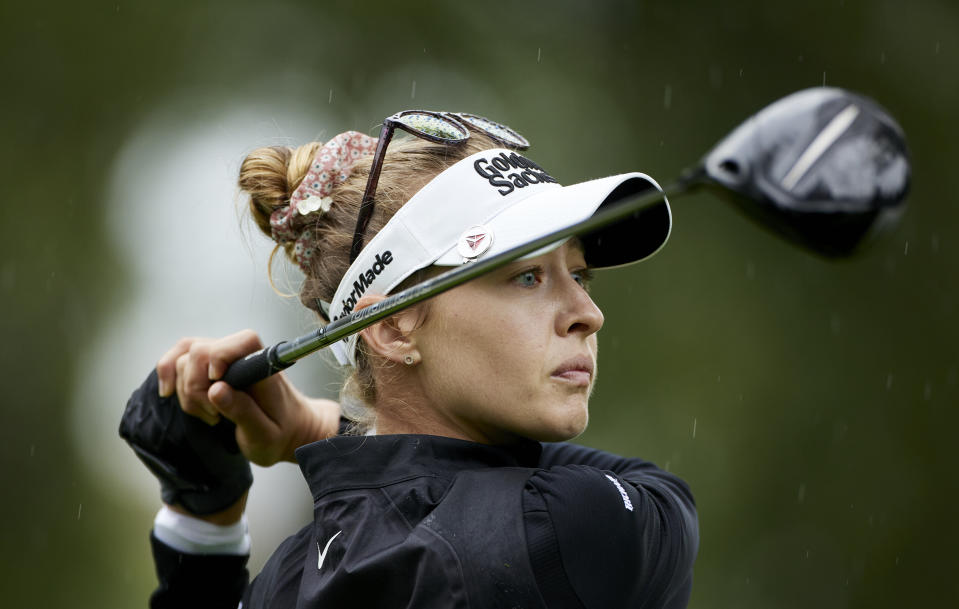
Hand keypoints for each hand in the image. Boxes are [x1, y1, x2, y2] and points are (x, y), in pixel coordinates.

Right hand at [156, 330, 339, 465]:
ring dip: (186, 391)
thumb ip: (243, 411)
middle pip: (201, 351)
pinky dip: (168, 375)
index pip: (242, 340)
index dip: (220, 357)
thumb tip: (216, 390)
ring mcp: (223, 359)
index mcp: (264, 366)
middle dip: (195, 387)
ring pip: (185, 357)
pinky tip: (167, 393)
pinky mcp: (208, 368)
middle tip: (214, 416)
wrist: (287, 432)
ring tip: (209, 415)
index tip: (215, 386)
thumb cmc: (281, 433)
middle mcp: (242, 355)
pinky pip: (178, 359)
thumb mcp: (265, 434)